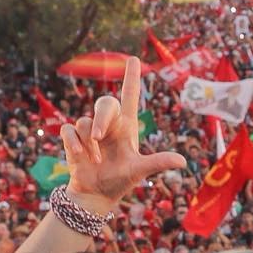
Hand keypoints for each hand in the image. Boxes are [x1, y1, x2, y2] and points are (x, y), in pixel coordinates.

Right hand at [60, 57, 185, 209]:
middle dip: (100, 117)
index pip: (130, 97)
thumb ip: (158, 163)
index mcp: (126, 127)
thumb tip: (183, 161)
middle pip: (104, 103)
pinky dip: (74, 144)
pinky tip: (80, 157)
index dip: (131, 78)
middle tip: (97, 136)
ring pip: (85, 122)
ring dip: (89, 144)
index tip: (134, 58)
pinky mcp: (74, 138)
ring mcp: (90, 130)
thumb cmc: (120, 180)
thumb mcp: (139, 170)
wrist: (97, 193)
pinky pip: (70, 129)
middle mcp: (109, 125)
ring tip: (96, 161)